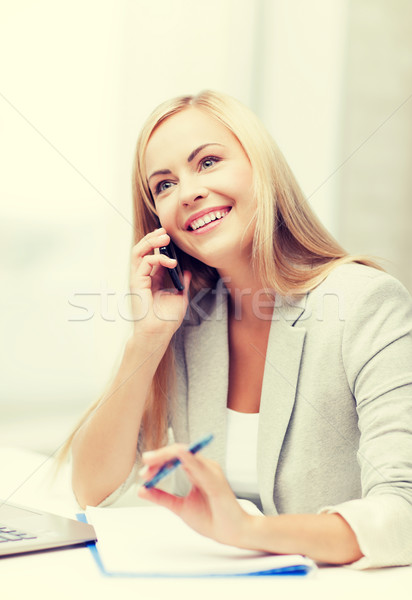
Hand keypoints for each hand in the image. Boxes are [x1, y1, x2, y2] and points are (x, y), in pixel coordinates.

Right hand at [129, 228, 189, 338]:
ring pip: (138, 252)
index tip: (169, 237)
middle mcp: (144, 277)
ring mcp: (138, 279)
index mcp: (153, 280)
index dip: (159, 245)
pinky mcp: (137, 282)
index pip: (153, 256)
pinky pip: (145, 262)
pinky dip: (158, 258)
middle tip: (165, 232)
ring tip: (164, 237)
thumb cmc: (167, 319)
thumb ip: (182, 283)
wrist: (159, 332)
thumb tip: (186, 271)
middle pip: (143, 250)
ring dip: (151, 241)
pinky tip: (171, 261)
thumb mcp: (180, 297)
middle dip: (153, 238)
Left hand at [137, 444, 253, 547]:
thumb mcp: (180, 507)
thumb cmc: (211, 518)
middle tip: (145, 462)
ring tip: (151, 461)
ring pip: (187, 455)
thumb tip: (142, 489)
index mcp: (196, 470)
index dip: (158, 460)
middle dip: (160, 456)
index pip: (175, 457)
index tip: (144, 472)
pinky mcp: (217, 482)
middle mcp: (204, 467)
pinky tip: (180, 454)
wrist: (232, 533)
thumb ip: (162, 497)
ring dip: (167, 456)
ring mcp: (211, 472)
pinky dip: (190, 459)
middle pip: (179, 452)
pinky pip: (202, 468)